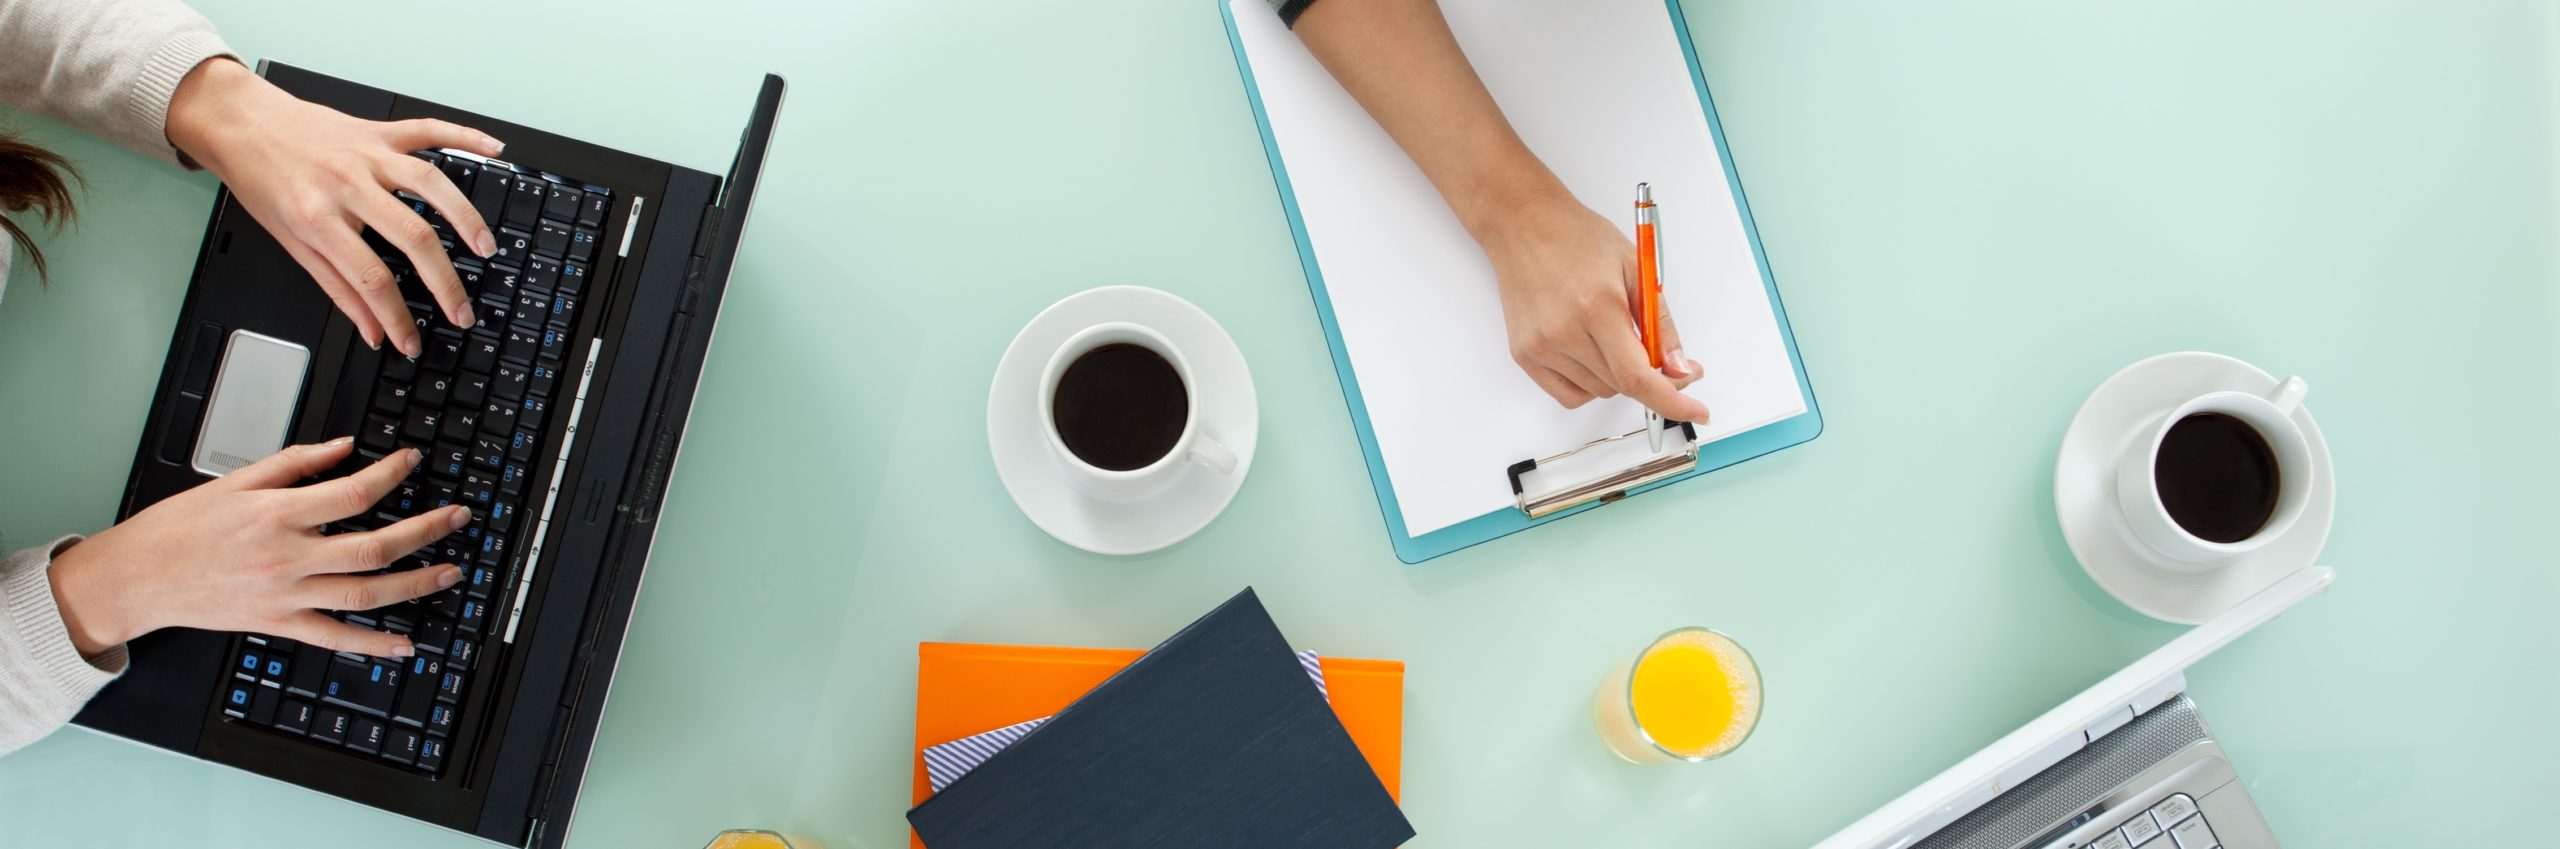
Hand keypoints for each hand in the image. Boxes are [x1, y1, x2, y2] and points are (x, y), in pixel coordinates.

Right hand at [48, 440, 469, 658]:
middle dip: (425, 531)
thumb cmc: (180, 528)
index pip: (352, 494)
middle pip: (374, 547)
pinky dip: (374, 644)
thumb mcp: (234, 481)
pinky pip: (336, 637)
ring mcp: (285, 595)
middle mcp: (286, 557)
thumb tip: (345, 447)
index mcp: (276, 514)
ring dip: (416, 583)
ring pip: (365, 593)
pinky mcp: (278, 624)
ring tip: (451, 571)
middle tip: (458, 517)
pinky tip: (406, 644)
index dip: (392, 476)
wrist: (137, 577)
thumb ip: (295, 463)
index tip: (412, 462)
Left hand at [164, 58, 504, 357]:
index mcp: (318, 217)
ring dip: (464, 217)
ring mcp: (367, 154)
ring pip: (429, 183)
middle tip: (461, 311)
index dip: (395, 317)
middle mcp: (346, 184)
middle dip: (444, 282)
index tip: (411, 340)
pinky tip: (494, 149)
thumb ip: (336, 287)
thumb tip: (371, 329)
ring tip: (485, 248)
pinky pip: (428, 130)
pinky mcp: (379, 130)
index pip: (369, 279)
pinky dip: (465, 137)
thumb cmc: (261, 180)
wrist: (240, 123)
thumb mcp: (290, 241)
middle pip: (411, 236)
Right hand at [1478, 190, 1709, 421]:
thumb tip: (1680, 369)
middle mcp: (1564, 332)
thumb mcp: (1637, 269)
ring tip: (1613, 336)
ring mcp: (1541, 347)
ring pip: (1599, 392)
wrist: (1523, 225)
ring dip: (1619, 378)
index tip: (1696, 410)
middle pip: (1622, 387)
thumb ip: (1662, 325)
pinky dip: (1591, 385)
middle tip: (1663, 356)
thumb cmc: (1579, 238)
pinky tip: (1593, 356)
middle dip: (1654, 379)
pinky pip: (1569, 395)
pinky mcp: (1524, 355)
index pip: (1638, 377)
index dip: (1672, 401)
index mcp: (1598, 307)